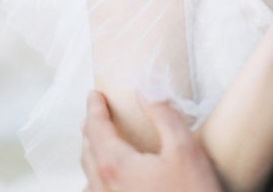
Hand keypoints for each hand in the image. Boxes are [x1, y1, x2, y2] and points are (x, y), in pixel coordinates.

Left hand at [82, 90, 222, 191]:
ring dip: (91, 152)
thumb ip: (162, 114)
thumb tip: (144, 90)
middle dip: (90, 128)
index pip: (96, 129)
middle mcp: (106, 188)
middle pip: (88, 152)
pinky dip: (97, 177)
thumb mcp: (184, 147)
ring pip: (89, 175)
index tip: (94, 94)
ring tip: (99, 139)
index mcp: (116, 167)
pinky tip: (108, 175)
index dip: (94, 108)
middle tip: (96, 112)